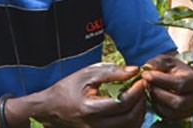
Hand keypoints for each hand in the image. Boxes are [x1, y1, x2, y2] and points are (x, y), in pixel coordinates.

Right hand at [33, 62, 147, 127]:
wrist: (49, 109)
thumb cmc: (66, 89)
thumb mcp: (87, 75)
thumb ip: (112, 72)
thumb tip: (135, 70)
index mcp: (90, 109)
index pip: (123, 102)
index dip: (137, 90)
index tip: (142, 80)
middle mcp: (94, 126)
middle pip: (130, 118)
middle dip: (141, 101)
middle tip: (142, 88)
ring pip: (130, 127)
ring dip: (139, 111)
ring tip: (138, 96)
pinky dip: (132, 119)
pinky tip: (131, 107)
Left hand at [142, 54, 192, 119]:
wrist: (177, 77)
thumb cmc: (172, 68)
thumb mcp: (166, 60)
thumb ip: (157, 63)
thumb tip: (147, 68)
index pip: (180, 83)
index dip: (160, 80)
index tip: (145, 74)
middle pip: (177, 102)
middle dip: (158, 93)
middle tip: (146, 83)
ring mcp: (189, 109)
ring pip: (170, 111)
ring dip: (155, 101)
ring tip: (148, 89)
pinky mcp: (179, 116)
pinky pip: (165, 116)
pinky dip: (156, 107)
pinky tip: (152, 96)